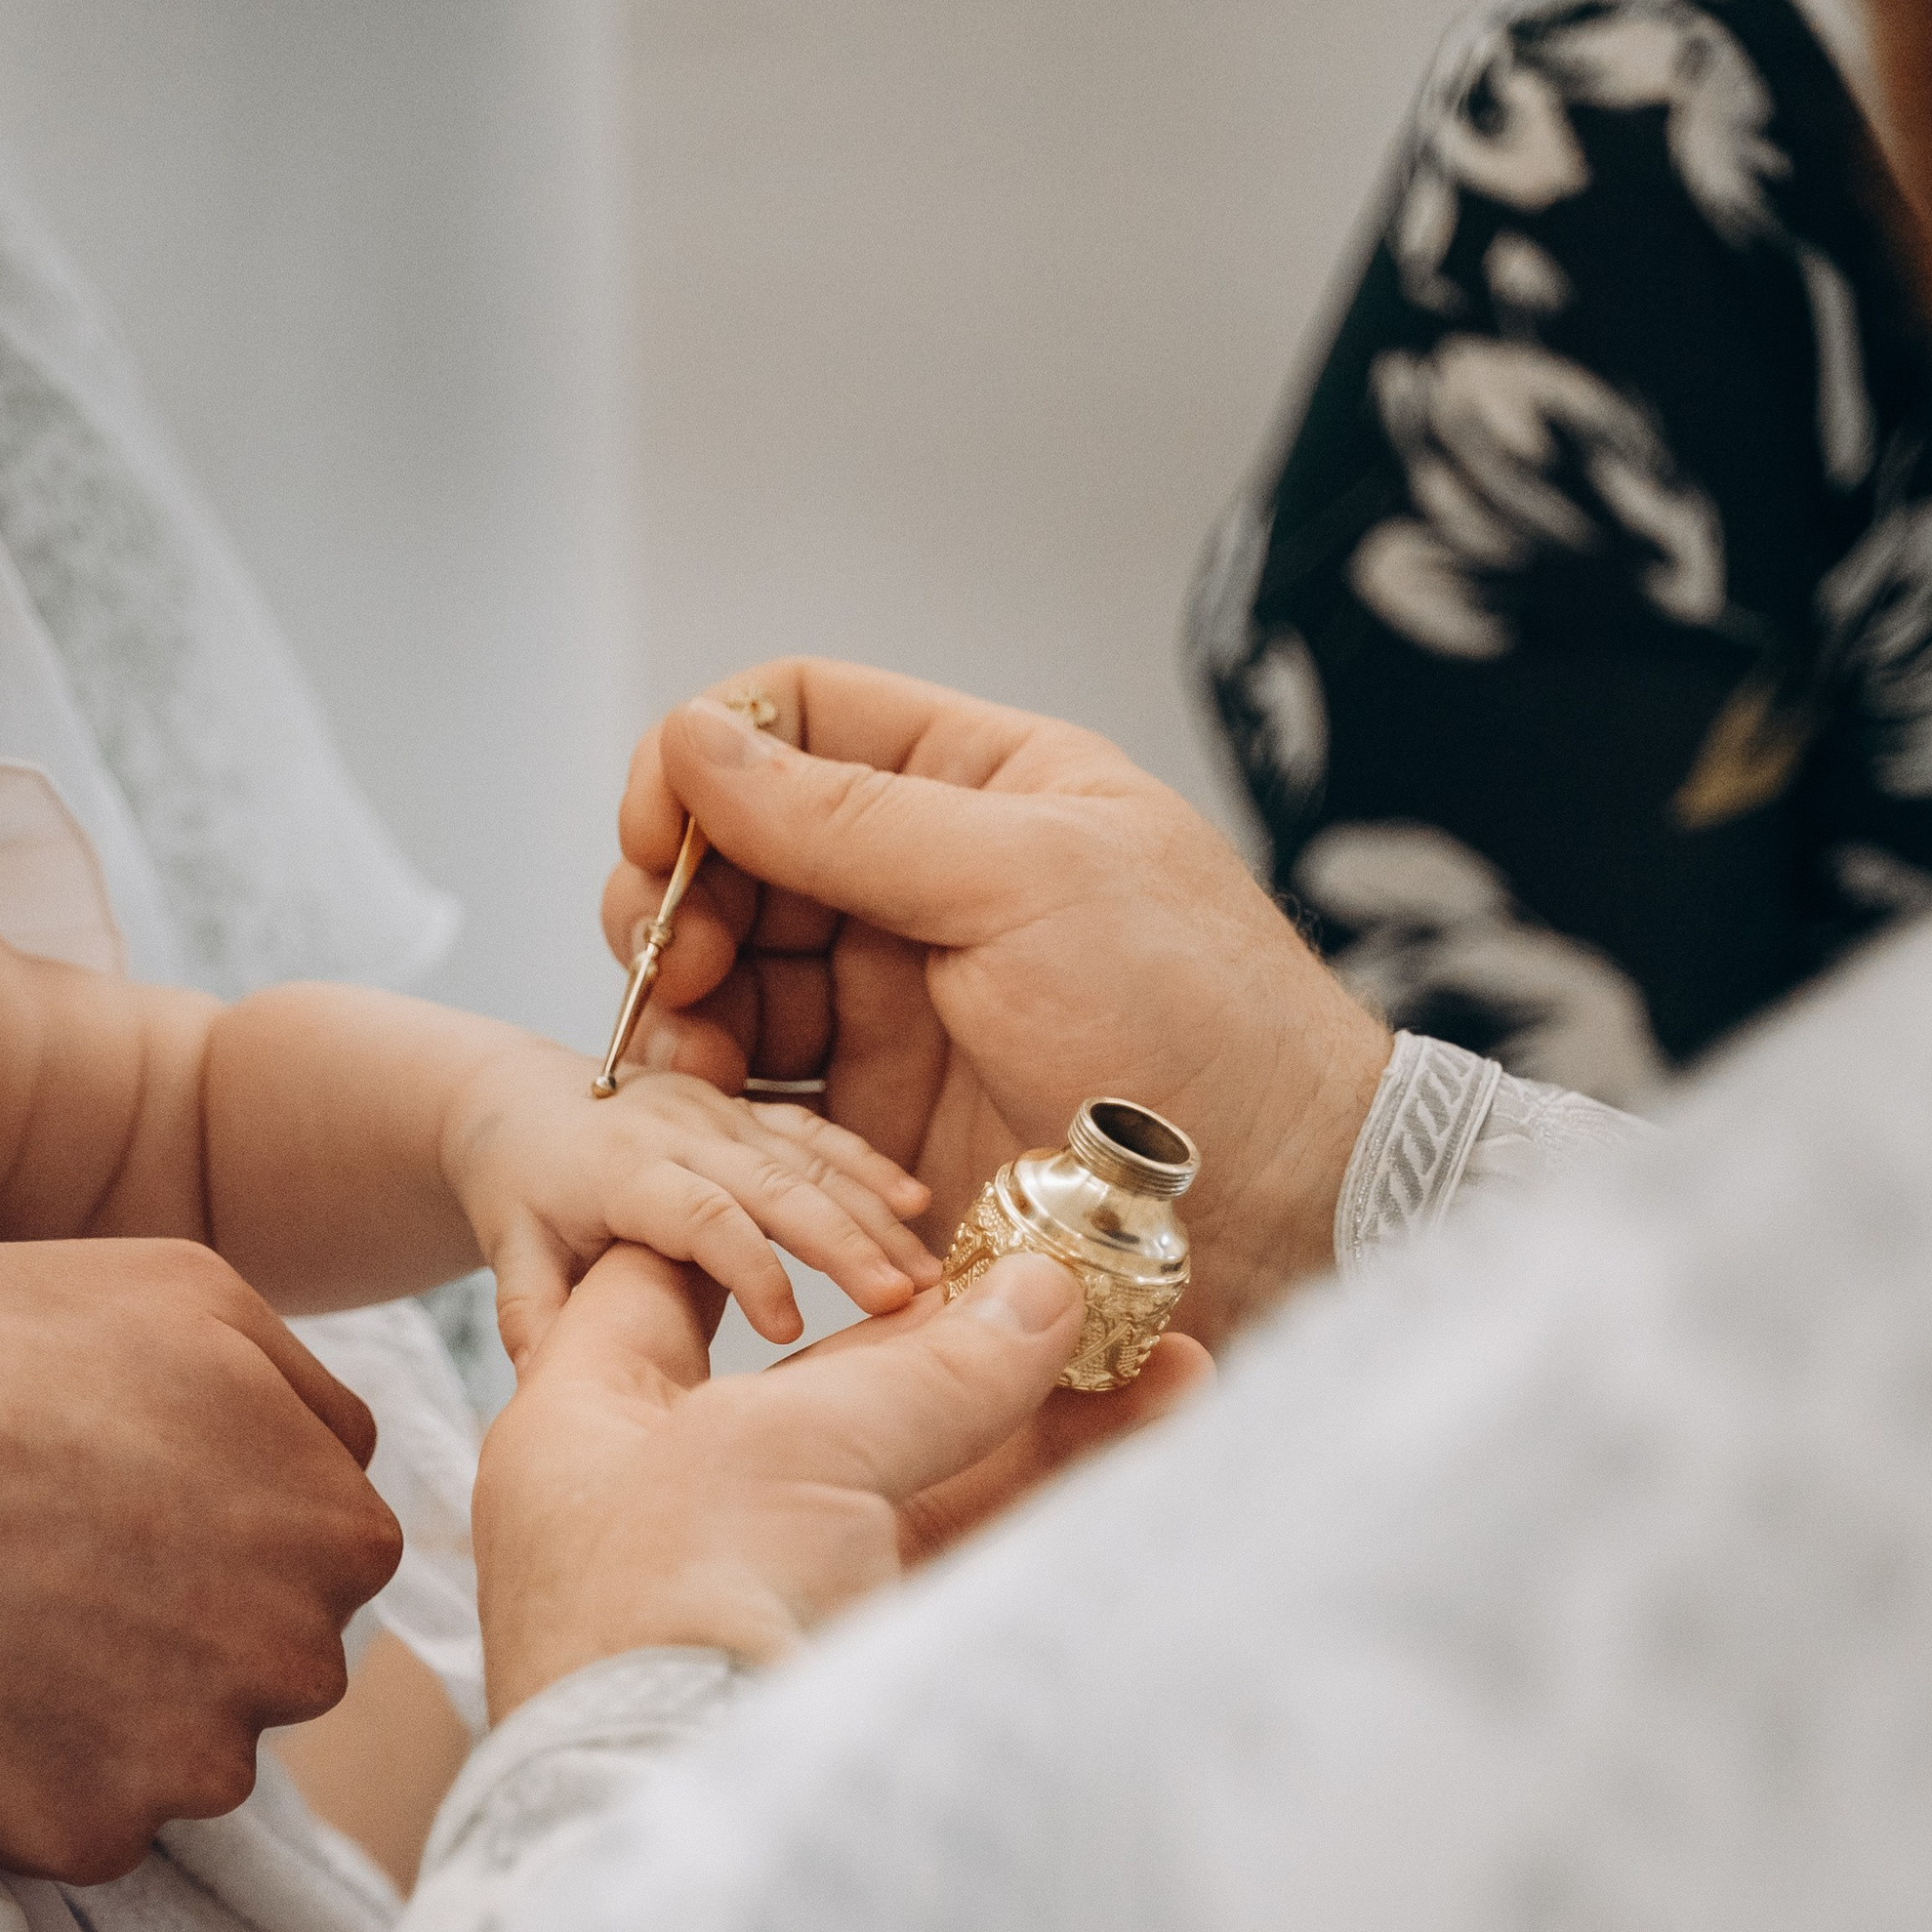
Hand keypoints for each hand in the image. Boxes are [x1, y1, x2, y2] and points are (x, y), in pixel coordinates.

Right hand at [0, 1239, 403, 1888]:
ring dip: (121, 1710)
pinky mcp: (98, 1833)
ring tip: (6, 1624)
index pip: (333, 1556)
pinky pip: (91, 1819)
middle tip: (68, 1566)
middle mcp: (299, 1662)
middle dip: (197, 1628)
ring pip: (189, 1751)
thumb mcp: (183, 1291)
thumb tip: (347, 1463)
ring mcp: (200, 1762)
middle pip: (273, 1663)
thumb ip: (304, 1388)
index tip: (140, 1502)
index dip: (238, 1527)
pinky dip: (37, 1777)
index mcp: (339, 1532)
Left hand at [440, 1031, 936, 1366]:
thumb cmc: (517, 1190)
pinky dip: (867, 1166)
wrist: (517, 1103)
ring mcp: (718, 1115)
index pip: (698, 1215)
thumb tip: (541, 1378)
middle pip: (774, 1184)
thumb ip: (532, 1309)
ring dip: (874, 1213)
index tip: (789, 1330)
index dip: (747, 1265)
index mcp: (622, 1168)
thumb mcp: (512, 1248)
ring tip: (928, 1271)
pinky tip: (919, 1203)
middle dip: (842, 1241)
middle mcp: (678, 1130)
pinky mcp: (744, 1111)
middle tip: (901, 1300)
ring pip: (808, 1159)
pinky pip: (814, 1133)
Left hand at [474, 1240, 1208, 1720]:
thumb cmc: (677, 1604)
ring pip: (921, 1474)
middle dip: (966, 1332)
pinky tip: (1162, 1421)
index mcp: (589, 1428)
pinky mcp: (855, 1656)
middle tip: (1082, 1275)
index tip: (870, 1183)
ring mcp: (769, 1589)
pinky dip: (1057, 1492)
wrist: (686, 1817)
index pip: (667, 1284)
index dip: (766, 1224)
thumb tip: (1045, 1296)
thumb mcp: (790, 1445)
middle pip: (832, 1389)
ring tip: (1169, 1352)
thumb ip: (928, 1371)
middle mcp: (672, 1504)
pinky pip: (966, 1554)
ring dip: (1046, 1413)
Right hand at [600, 660, 1390, 1347]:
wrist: (1274, 1210)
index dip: (708, 759)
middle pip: (745, 851)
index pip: (803, 721)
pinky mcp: (885, 1122)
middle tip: (666, 962)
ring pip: (736, 972)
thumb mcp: (1020, 879)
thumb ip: (849, 816)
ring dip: (685, 1000)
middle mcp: (930, 887)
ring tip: (682, 1050)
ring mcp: (903, 1007)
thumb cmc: (1192, 1021)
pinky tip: (703, 1111)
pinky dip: (715, 1093)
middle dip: (680, 895)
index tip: (657, 830)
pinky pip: (764, 1089)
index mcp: (982, 787)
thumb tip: (695, 739)